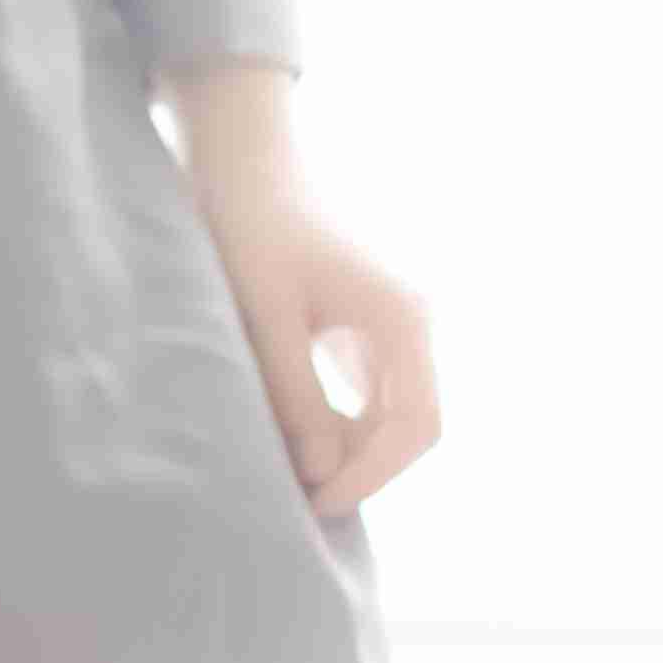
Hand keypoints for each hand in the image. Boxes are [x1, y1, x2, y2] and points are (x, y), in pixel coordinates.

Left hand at [159, 62, 440, 519]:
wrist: (246, 160)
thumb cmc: (252, 225)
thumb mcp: (265, 314)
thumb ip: (296, 393)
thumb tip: (321, 470)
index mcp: (404, 316)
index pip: (417, 425)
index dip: (372, 475)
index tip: (316, 502)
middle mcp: (414, 320)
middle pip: (411, 425)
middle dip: (361, 467)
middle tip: (295, 498)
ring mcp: (395, 322)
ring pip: (389, 412)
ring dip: (348, 447)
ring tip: (286, 469)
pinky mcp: (369, 323)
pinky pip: (368, 391)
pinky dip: (337, 420)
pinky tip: (290, 433)